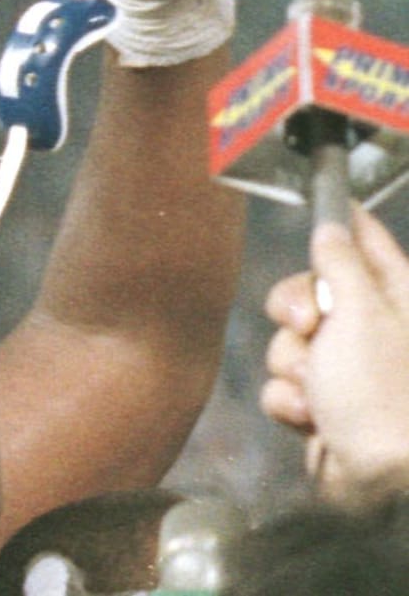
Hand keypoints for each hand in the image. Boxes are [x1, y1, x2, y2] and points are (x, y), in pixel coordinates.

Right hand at [260, 207, 408, 506]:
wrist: (382, 487)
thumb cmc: (383, 398)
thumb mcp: (361, 314)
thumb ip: (340, 264)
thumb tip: (332, 226)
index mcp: (398, 301)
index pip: (367, 240)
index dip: (341, 219)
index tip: (320, 196)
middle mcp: (376, 331)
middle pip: (312, 289)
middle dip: (294, 310)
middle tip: (304, 325)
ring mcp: (350, 371)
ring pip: (292, 339)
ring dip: (292, 364)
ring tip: (316, 391)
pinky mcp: (326, 406)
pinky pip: (286, 382)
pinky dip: (291, 400)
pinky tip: (312, 417)